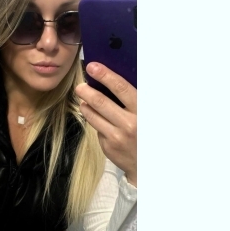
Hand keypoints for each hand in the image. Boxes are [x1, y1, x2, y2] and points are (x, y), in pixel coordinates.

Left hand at [75, 62, 136, 186]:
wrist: (149, 163)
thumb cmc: (148, 132)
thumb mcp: (148, 114)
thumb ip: (134, 99)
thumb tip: (113, 81)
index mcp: (141, 111)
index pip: (120, 88)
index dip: (105, 75)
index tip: (93, 66)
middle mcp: (128, 124)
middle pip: (100, 102)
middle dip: (87, 91)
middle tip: (80, 85)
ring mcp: (116, 137)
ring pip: (93, 116)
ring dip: (85, 105)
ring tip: (83, 100)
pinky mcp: (107, 146)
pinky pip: (97, 129)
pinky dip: (94, 120)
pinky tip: (96, 117)